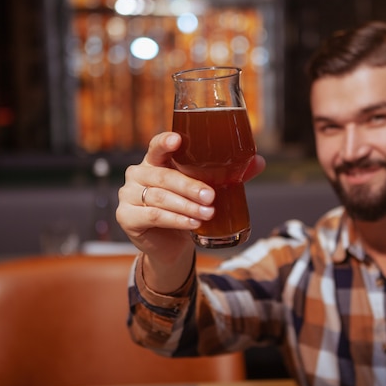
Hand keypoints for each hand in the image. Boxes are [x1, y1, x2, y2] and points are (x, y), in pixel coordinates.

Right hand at [116, 132, 264, 290]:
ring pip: (159, 197)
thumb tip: (259, 161)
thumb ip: (229, 173)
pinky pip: (153, 216)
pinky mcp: (126, 217)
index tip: (178, 140)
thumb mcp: (206, 188)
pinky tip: (193, 223)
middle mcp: (138, 174)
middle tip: (211, 195)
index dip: (165, 142)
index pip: (156, 146)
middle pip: (163, 176)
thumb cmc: (188, 207)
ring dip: (186, 205)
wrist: (172, 244)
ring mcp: (128, 195)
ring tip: (208, 212)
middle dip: (189, 186)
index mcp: (155, 161)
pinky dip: (175, 219)